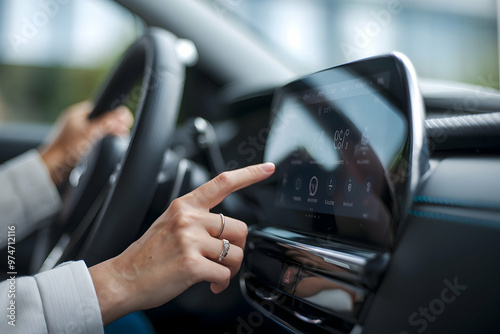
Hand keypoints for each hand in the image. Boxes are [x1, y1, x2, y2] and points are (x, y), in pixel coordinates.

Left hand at [39, 101, 132, 184]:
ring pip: (96, 129)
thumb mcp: (91, 133)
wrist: (52, 167)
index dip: (112, 113)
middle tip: (123, 130)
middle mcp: (74, 121)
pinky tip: (104, 145)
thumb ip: (107, 123)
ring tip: (118, 137)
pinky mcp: (74, 143)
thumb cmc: (66, 148)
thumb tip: (123, 114)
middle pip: (99, 118)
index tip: (123, 120)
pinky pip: (91, 138)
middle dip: (112, 124)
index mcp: (76, 113)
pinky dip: (99, 140)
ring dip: (107, 132)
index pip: (100, 108)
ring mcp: (74, 132)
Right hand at [89, 162, 274, 324]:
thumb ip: (196, 219)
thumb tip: (225, 229)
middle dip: (237, 248)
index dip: (250, 174)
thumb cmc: (147, 255)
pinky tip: (210, 284)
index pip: (223, 182)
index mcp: (185, 205)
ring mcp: (190, 240)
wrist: (123, 279)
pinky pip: (225, 275)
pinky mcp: (192, 264)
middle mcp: (189, 218)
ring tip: (215, 273)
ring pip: (236, 254)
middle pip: (239, 228)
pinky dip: (221, 284)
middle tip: (225, 260)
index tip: (268, 168)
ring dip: (230, 269)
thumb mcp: (169, 224)